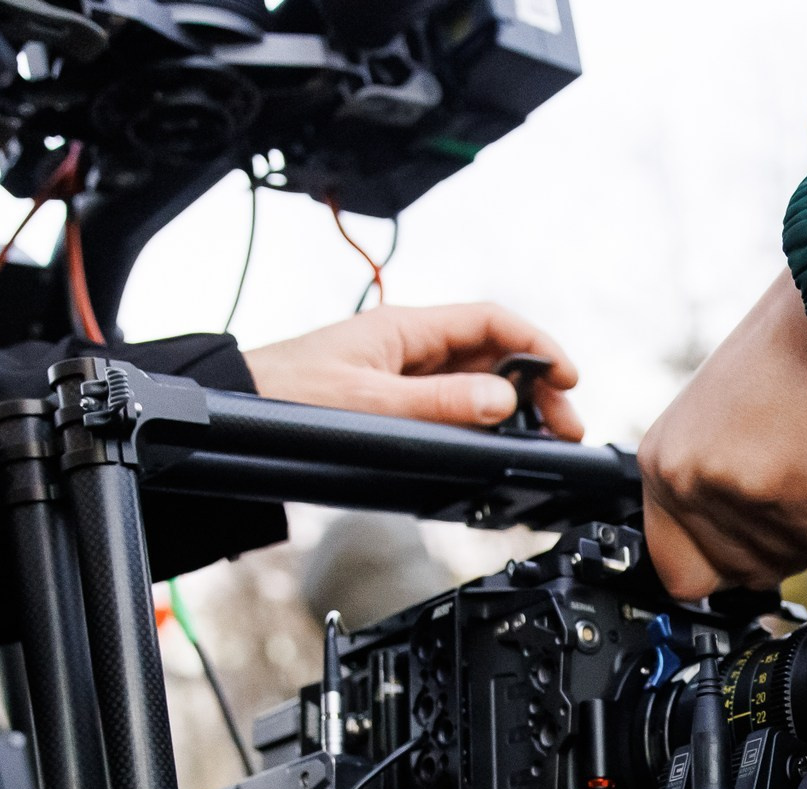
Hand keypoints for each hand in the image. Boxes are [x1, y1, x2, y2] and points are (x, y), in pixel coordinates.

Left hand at [243, 302, 583, 437]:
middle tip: (565, 424)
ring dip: (514, 412)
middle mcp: (410, 348)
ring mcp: (404, 377)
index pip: (490, 323)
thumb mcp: (370, 403)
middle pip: (493, 358)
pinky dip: (482, 427)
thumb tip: (502, 403)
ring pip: (476, 387)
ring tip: (541, 441)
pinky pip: (452, 410)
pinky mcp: (395, 406)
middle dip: (536, 387)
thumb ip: (440, 404)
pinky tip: (496, 447)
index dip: (536, 346)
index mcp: (406, 329)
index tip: (567, 378)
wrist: (239, 412)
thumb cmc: (287, 396)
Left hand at [640, 270, 806, 600]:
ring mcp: (733, 491)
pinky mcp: (786, 493)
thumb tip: (750, 550)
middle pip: (745, 573)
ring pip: (796, 557)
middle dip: (793, 549)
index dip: (726, 571)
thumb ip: (720, 489)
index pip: (677, 570)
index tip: (756, 559)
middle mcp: (685, 481)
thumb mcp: (721, 429)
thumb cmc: (786, 356)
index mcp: (661, 464)